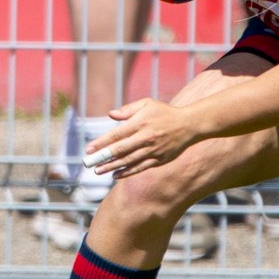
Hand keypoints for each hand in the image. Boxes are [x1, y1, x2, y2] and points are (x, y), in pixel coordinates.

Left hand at [82, 98, 203, 177]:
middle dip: (103, 157)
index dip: (101, 142)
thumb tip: (110, 115)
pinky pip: (141, 167)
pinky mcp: (160, 159)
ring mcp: (153, 149)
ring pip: (129, 160)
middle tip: (89, 163)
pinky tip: (116, 175)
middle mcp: (146, 137)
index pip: (117, 134)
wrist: (190, 124)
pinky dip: (128, 172)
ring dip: (112, 166)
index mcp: (141, 122)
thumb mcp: (147, 104)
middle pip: (120, 149)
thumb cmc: (164, 112)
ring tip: (98, 171)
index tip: (88, 149)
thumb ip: (128, 110)